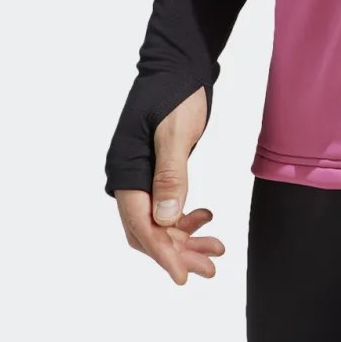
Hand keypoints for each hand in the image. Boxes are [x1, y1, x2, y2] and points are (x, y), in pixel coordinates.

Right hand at [114, 84, 224, 284]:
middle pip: (149, 231)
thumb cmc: (175, 93)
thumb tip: (165, 218)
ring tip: (216, 250)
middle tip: (210, 267)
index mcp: (125, 170)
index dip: (162, 253)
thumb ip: (171, 173)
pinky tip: (206, 219)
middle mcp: (129, 178)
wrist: (179, 65)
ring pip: (159, 223)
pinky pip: (166, 208)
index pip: (141, 225)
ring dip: (185, 239)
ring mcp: (142, 177)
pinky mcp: (158, 173)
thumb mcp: (175, 132)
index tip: (181, 276)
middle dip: (178, 252)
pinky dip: (185, 219)